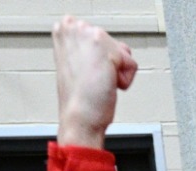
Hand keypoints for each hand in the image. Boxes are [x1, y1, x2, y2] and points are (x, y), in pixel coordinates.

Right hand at [54, 16, 137, 149]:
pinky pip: (131, 64)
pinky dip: (124, 80)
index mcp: (64, 29)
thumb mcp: (74, 63)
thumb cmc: (78, 99)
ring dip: (116, 71)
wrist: (78, 118)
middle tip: (91, 78)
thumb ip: (85, 46)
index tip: (85, 70)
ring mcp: (89, 36)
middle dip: (109, 63)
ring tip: (97, 82)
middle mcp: (75, 27)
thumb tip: (99, 42)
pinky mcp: (105, 48)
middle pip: (112, 42)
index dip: (99, 57)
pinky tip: (106, 85)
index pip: (98, 33)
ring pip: (123, 52)